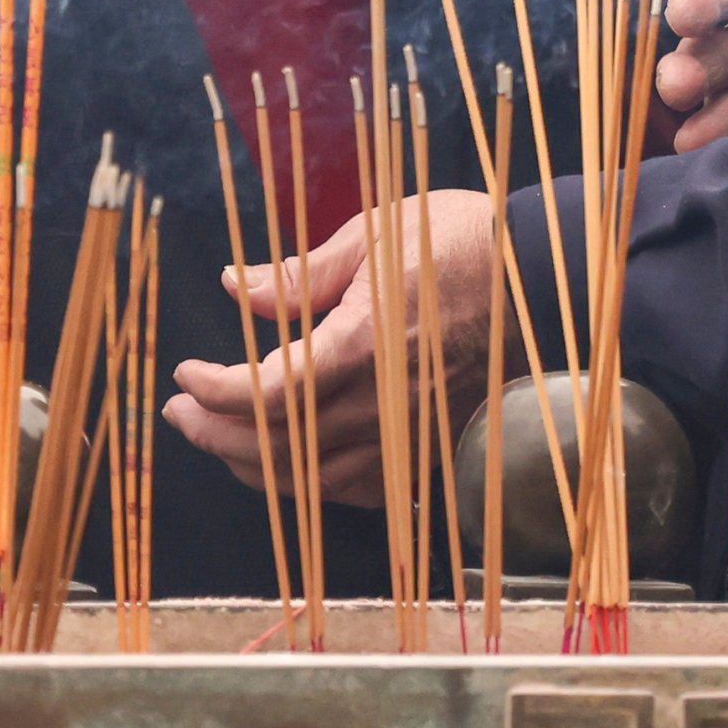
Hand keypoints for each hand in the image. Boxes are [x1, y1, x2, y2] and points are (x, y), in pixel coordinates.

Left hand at [167, 188, 504, 504]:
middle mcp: (384, 404)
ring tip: (218, 441)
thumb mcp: (371, 236)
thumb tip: (234, 287)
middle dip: (216, 433)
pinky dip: (315, 486)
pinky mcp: (434, 450)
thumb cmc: (461, 244)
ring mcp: (412, 436)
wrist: (549, 282)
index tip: (183, 373)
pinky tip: (293, 468)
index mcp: (361, 346)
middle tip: (178, 413)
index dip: (214, 390)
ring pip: (316, 480)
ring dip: (256, 465)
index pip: (267, 392)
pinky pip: (363, 491)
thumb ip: (298, 276)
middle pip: (280, 445)